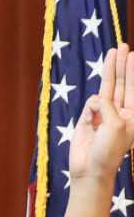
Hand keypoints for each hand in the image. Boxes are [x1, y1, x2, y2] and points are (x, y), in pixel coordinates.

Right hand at [70, 43, 133, 187]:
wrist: (90, 170)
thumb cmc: (109, 149)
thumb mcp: (116, 124)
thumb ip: (108, 105)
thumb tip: (96, 98)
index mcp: (133, 115)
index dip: (133, 72)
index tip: (133, 55)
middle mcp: (120, 112)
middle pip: (122, 84)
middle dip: (122, 65)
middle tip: (123, 46)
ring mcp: (103, 114)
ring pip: (107, 88)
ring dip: (110, 70)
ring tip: (112, 52)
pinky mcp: (87, 119)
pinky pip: (90, 104)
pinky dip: (90, 108)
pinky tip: (91, 122)